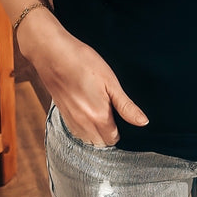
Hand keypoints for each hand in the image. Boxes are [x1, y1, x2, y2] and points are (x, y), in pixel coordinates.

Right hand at [17, 11, 147, 146]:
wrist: (52, 53)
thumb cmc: (84, 63)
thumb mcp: (111, 82)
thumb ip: (126, 106)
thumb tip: (143, 122)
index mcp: (98, 117)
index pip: (113, 139)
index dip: (122, 131)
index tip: (123, 118)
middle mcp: (82, 123)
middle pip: (99, 143)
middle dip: (108, 134)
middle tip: (114, 115)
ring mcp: (70, 119)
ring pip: (86, 139)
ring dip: (96, 133)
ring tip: (102, 114)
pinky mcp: (62, 113)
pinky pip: (75, 131)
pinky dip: (84, 127)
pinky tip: (88, 111)